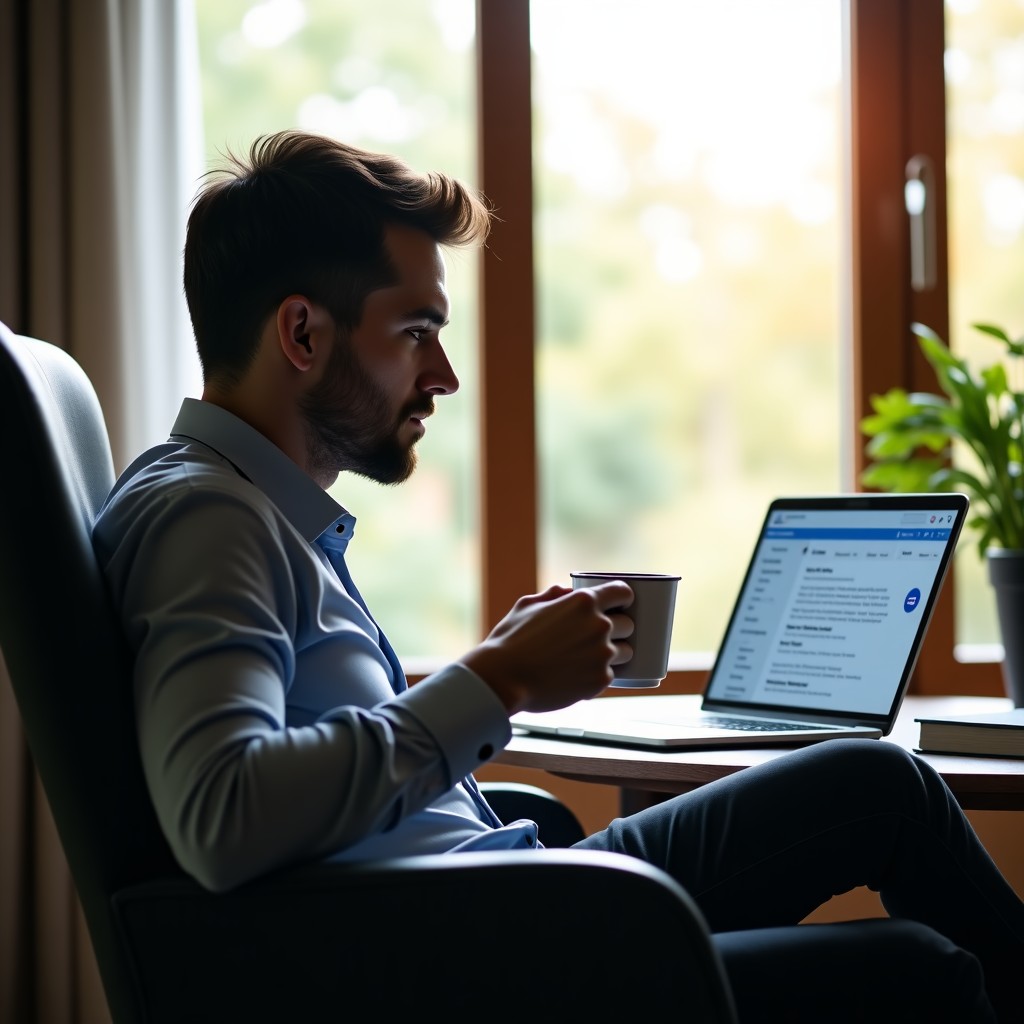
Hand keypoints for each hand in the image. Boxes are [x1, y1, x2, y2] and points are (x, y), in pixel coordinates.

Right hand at [461, 582, 634, 714]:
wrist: (503, 679)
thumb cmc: (510, 640)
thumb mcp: (527, 605)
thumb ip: (553, 595)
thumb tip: (566, 592)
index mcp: (584, 602)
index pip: (624, 593)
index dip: (622, 599)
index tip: (618, 606)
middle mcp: (599, 625)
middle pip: (628, 625)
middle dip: (616, 629)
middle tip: (593, 638)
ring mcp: (602, 654)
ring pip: (626, 652)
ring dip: (612, 654)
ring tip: (587, 660)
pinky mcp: (600, 680)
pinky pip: (609, 675)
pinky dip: (597, 675)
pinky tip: (575, 676)